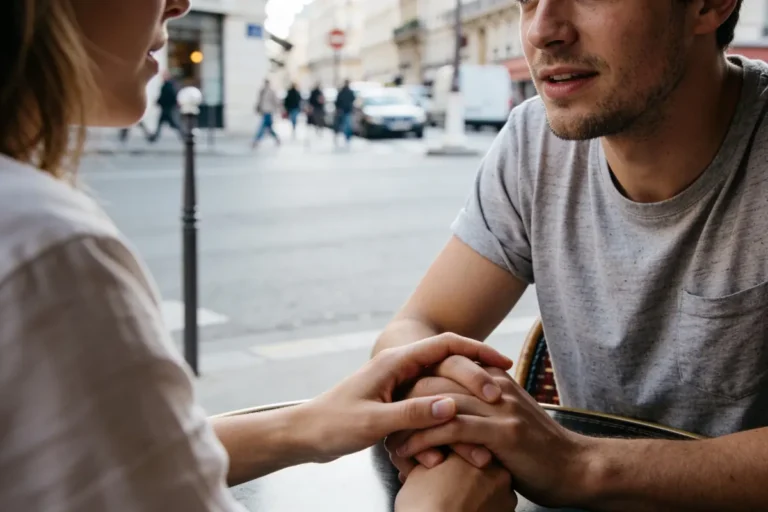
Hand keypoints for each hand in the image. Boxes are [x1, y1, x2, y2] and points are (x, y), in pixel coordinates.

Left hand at [300, 334, 512, 463]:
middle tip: (506, 389)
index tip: (503, 365)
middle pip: (449, 360)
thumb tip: (451, 407)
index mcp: (396, 363)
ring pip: (442, 381)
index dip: (477, 353)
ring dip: (465, 393)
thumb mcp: (373, 422)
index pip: (446, 345)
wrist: (305, 434)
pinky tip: (464, 425)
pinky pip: (430, 399)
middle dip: (479, 373)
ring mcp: (399, 382)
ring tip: (493, 407)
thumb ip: (412, 413)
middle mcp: (400, 367)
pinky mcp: (395, 400)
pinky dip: (448, 411)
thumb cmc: (333, 425)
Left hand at [392, 367, 593, 506]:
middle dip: (407, 398)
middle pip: (438, 377)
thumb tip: (454, 406)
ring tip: (390, 442)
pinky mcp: (501, 432)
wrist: (576, 469)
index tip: (395, 399)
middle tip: (386, 422)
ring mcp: (499, 407)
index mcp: (495, 379)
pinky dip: (426, 440)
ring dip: (410, 422)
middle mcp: (495, 386)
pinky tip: (409, 453)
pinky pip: (452, 429)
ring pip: (440, 402)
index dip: (418, 378)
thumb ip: (485, 406)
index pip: (448, 364)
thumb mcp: (509, 418)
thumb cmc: (539, 450)